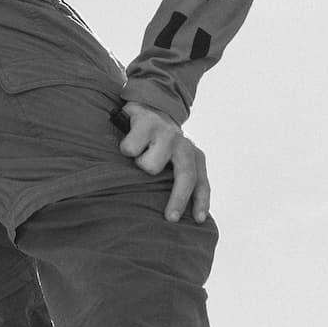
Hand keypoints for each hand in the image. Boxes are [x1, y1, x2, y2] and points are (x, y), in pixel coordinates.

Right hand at [117, 102, 210, 222]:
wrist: (147, 106)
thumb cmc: (158, 143)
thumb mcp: (172, 160)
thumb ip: (175, 179)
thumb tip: (171, 216)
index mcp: (192, 155)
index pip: (200, 182)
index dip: (200, 201)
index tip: (199, 220)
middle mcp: (183, 144)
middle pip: (185, 175)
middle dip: (179, 198)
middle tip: (171, 217)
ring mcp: (166, 133)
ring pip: (151, 165)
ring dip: (140, 164)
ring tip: (138, 156)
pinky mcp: (146, 123)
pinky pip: (131, 148)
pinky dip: (126, 148)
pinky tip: (128, 141)